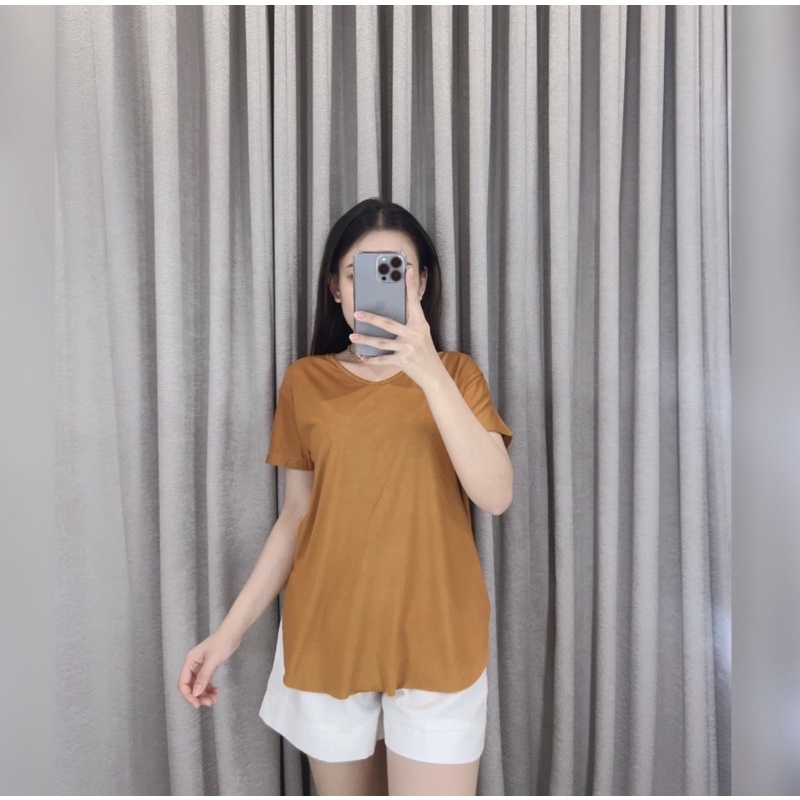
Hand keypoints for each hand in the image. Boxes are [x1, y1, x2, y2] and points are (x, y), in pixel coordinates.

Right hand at [177, 629, 240, 708]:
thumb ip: (203, 676)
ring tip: (214, 699)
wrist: (233, 633)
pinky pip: (205, 682)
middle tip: (209, 703)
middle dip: (198, 696)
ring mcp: (200, 666)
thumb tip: (195, 693)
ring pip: (198, 685)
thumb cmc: (222, 642)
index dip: (188, 695)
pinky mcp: (208, 667)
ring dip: (205, 694)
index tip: (197, 704)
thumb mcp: (213, 660)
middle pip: (190, 686)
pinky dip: (210, 688)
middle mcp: (193, 664)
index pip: (183, 682)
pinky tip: (216, 691)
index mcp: (190, 661)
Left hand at [349, 266, 445, 390]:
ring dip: (366, 339)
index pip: (413, 302)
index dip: (410, 285)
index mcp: (420, 324)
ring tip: (353, 336)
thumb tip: (395, 308)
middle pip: (388, 323)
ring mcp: (408, 348)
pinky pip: (383, 360)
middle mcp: (414, 334)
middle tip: (357, 313)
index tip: (406, 270)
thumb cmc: (425, 350)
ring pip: (382, 342)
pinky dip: (371, 359)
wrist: (434, 374)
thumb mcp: (422, 332)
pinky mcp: (403, 361)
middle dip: (371, 318)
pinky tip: (362, 356)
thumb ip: (410, 320)